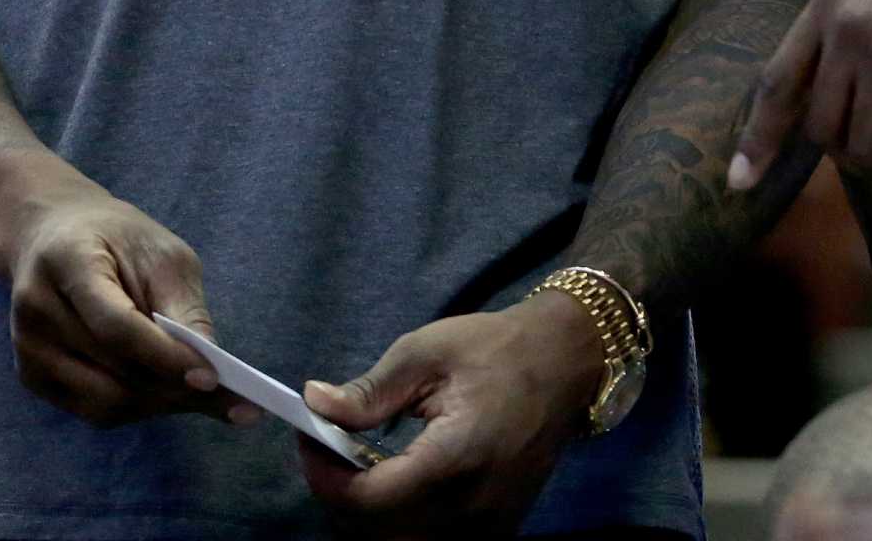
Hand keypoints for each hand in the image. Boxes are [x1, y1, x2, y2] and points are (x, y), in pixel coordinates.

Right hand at [6, 174, 259, 428]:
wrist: (53, 232)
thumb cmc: (115, 237)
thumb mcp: (160, 251)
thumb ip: (183, 307)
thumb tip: (211, 369)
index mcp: (67, 261)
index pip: (116, 327)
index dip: (165, 357)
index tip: (213, 377)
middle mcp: (36, 310)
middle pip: (112, 373)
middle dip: (174, 390)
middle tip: (231, 402)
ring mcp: (28, 349)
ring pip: (105, 403)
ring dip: (159, 405)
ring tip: (201, 395)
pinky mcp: (32, 376)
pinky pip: (93, 410)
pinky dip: (136, 407)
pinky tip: (164, 391)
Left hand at [296, 292, 602, 537]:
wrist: (562, 365)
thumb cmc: (493, 350)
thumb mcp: (426, 352)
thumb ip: (370, 390)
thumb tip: (315, 403)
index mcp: (455, 459)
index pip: (369, 501)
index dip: (325, 476)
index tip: (309, 437)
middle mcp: (472, 511)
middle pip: (378, 536)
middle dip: (338, 498)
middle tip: (326, 449)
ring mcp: (487, 531)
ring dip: (366, 518)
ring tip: (356, 467)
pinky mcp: (494, 534)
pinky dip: (398, 525)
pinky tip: (392, 483)